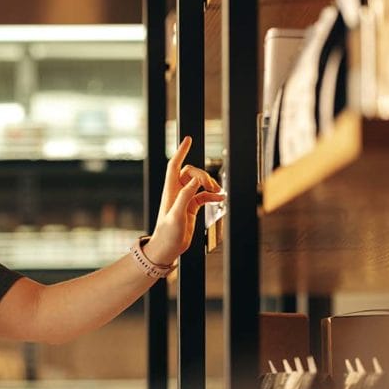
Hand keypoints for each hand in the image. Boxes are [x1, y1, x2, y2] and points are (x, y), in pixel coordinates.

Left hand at [146, 136, 224, 265]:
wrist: (167, 249)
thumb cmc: (167, 234)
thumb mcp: (176, 215)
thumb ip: (186, 196)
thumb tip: (196, 180)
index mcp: (170, 191)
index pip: (174, 165)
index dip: (181, 152)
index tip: (188, 139)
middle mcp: (177, 192)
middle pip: (191, 172)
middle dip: (203, 175)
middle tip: (212, 187)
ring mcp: (184, 199)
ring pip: (199, 183)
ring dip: (210, 185)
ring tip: (219, 193)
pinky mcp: (191, 207)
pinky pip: (204, 195)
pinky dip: (213, 196)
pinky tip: (221, 199)